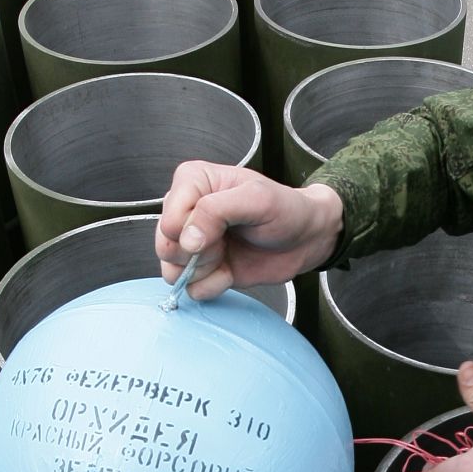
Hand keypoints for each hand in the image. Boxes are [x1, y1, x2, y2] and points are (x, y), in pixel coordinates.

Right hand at [155, 163, 343, 300]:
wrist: (306, 238)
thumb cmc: (286, 209)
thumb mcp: (256, 199)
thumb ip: (215, 212)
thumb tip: (186, 239)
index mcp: (193, 182)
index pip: (169, 217)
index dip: (192, 231)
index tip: (221, 231)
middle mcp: (187, 211)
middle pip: (166, 245)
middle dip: (197, 253)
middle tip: (224, 244)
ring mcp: (193, 242)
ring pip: (172, 269)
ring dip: (203, 271)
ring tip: (227, 257)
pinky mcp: (204, 269)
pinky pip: (192, 288)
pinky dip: (212, 285)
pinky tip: (230, 272)